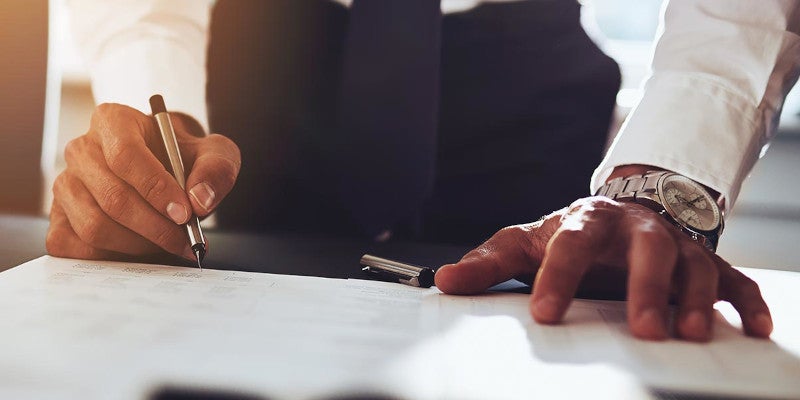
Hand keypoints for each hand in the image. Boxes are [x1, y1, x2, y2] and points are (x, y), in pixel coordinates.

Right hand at [47, 103, 240, 260]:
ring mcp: (65, 184)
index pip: (125, 156)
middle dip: (156, 227)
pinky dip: (113, 257)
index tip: (185, 214)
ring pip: (94, 227)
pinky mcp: (58, 217)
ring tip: (169, 244)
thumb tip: (200, 200)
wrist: (166, 169)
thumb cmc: (184, 158)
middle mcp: (81, 150)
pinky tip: (141, 249)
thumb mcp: (214, 153)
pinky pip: (76, 247)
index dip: (156, 189)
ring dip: (139, 245)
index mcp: (113, 121)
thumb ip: (216, 169)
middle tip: (186, 239)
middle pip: (113, 198)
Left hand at [435, 196, 772, 341]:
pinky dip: (745, 300)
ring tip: (689, 333)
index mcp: (587, 222)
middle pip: (646, 249)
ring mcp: (674, 244)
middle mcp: (635, 230)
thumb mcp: (527, 243)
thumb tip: (442, 281)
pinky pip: (732, 278)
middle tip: (642, 329)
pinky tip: (753, 326)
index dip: (558, 277)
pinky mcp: (704, 261)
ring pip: (693, 264)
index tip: (546, 315)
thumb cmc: (571, 235)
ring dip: (695, 297)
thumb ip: (489, 263)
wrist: (623, 212)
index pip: (571, 245)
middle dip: (645, 287)